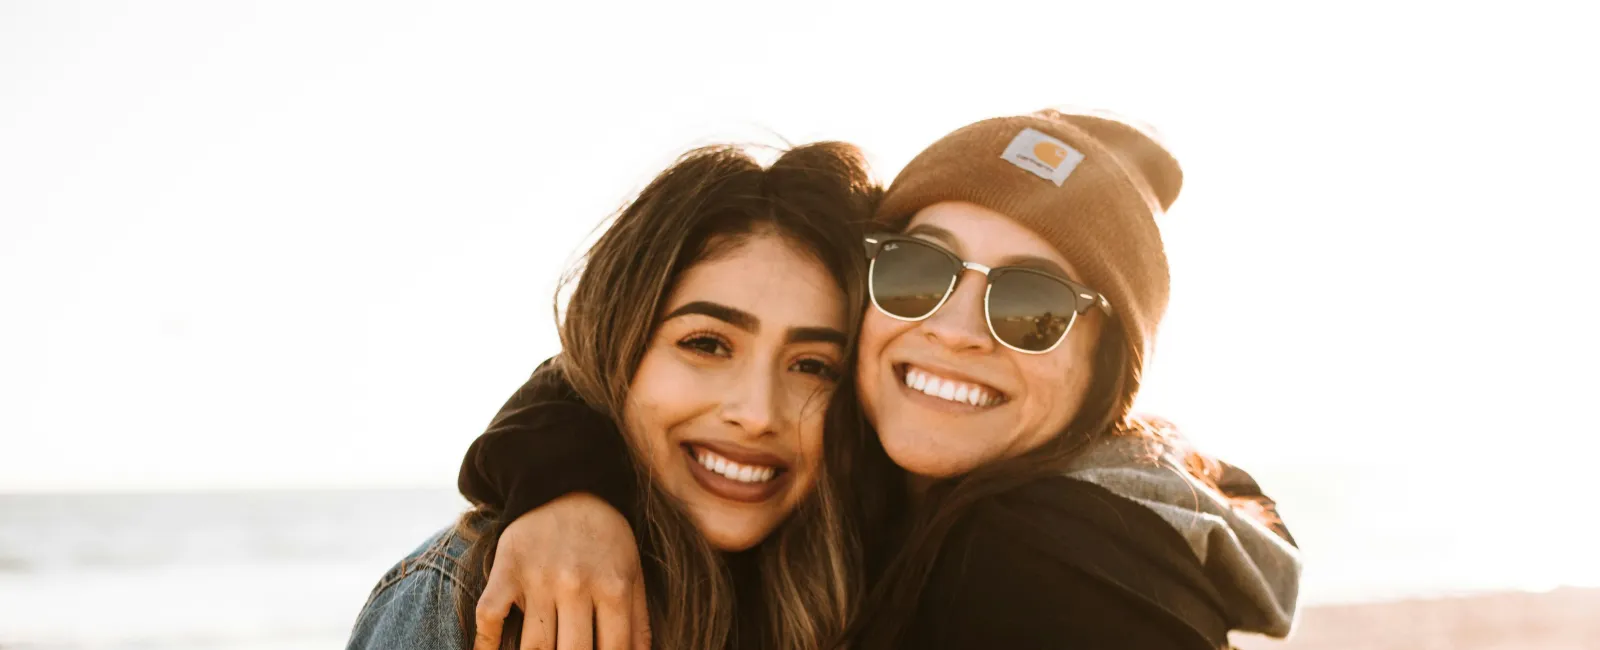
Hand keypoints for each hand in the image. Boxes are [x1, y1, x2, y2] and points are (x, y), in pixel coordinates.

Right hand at [473, 493, 649, 649]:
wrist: (563, 485)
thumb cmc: (604, 537)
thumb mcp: (633, 572)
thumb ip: (638, 622)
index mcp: (613, 588)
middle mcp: (575, 585)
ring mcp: (538, 578)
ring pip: (534, 647)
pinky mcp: (506, 570)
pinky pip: (490, 616)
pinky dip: (486, 644)